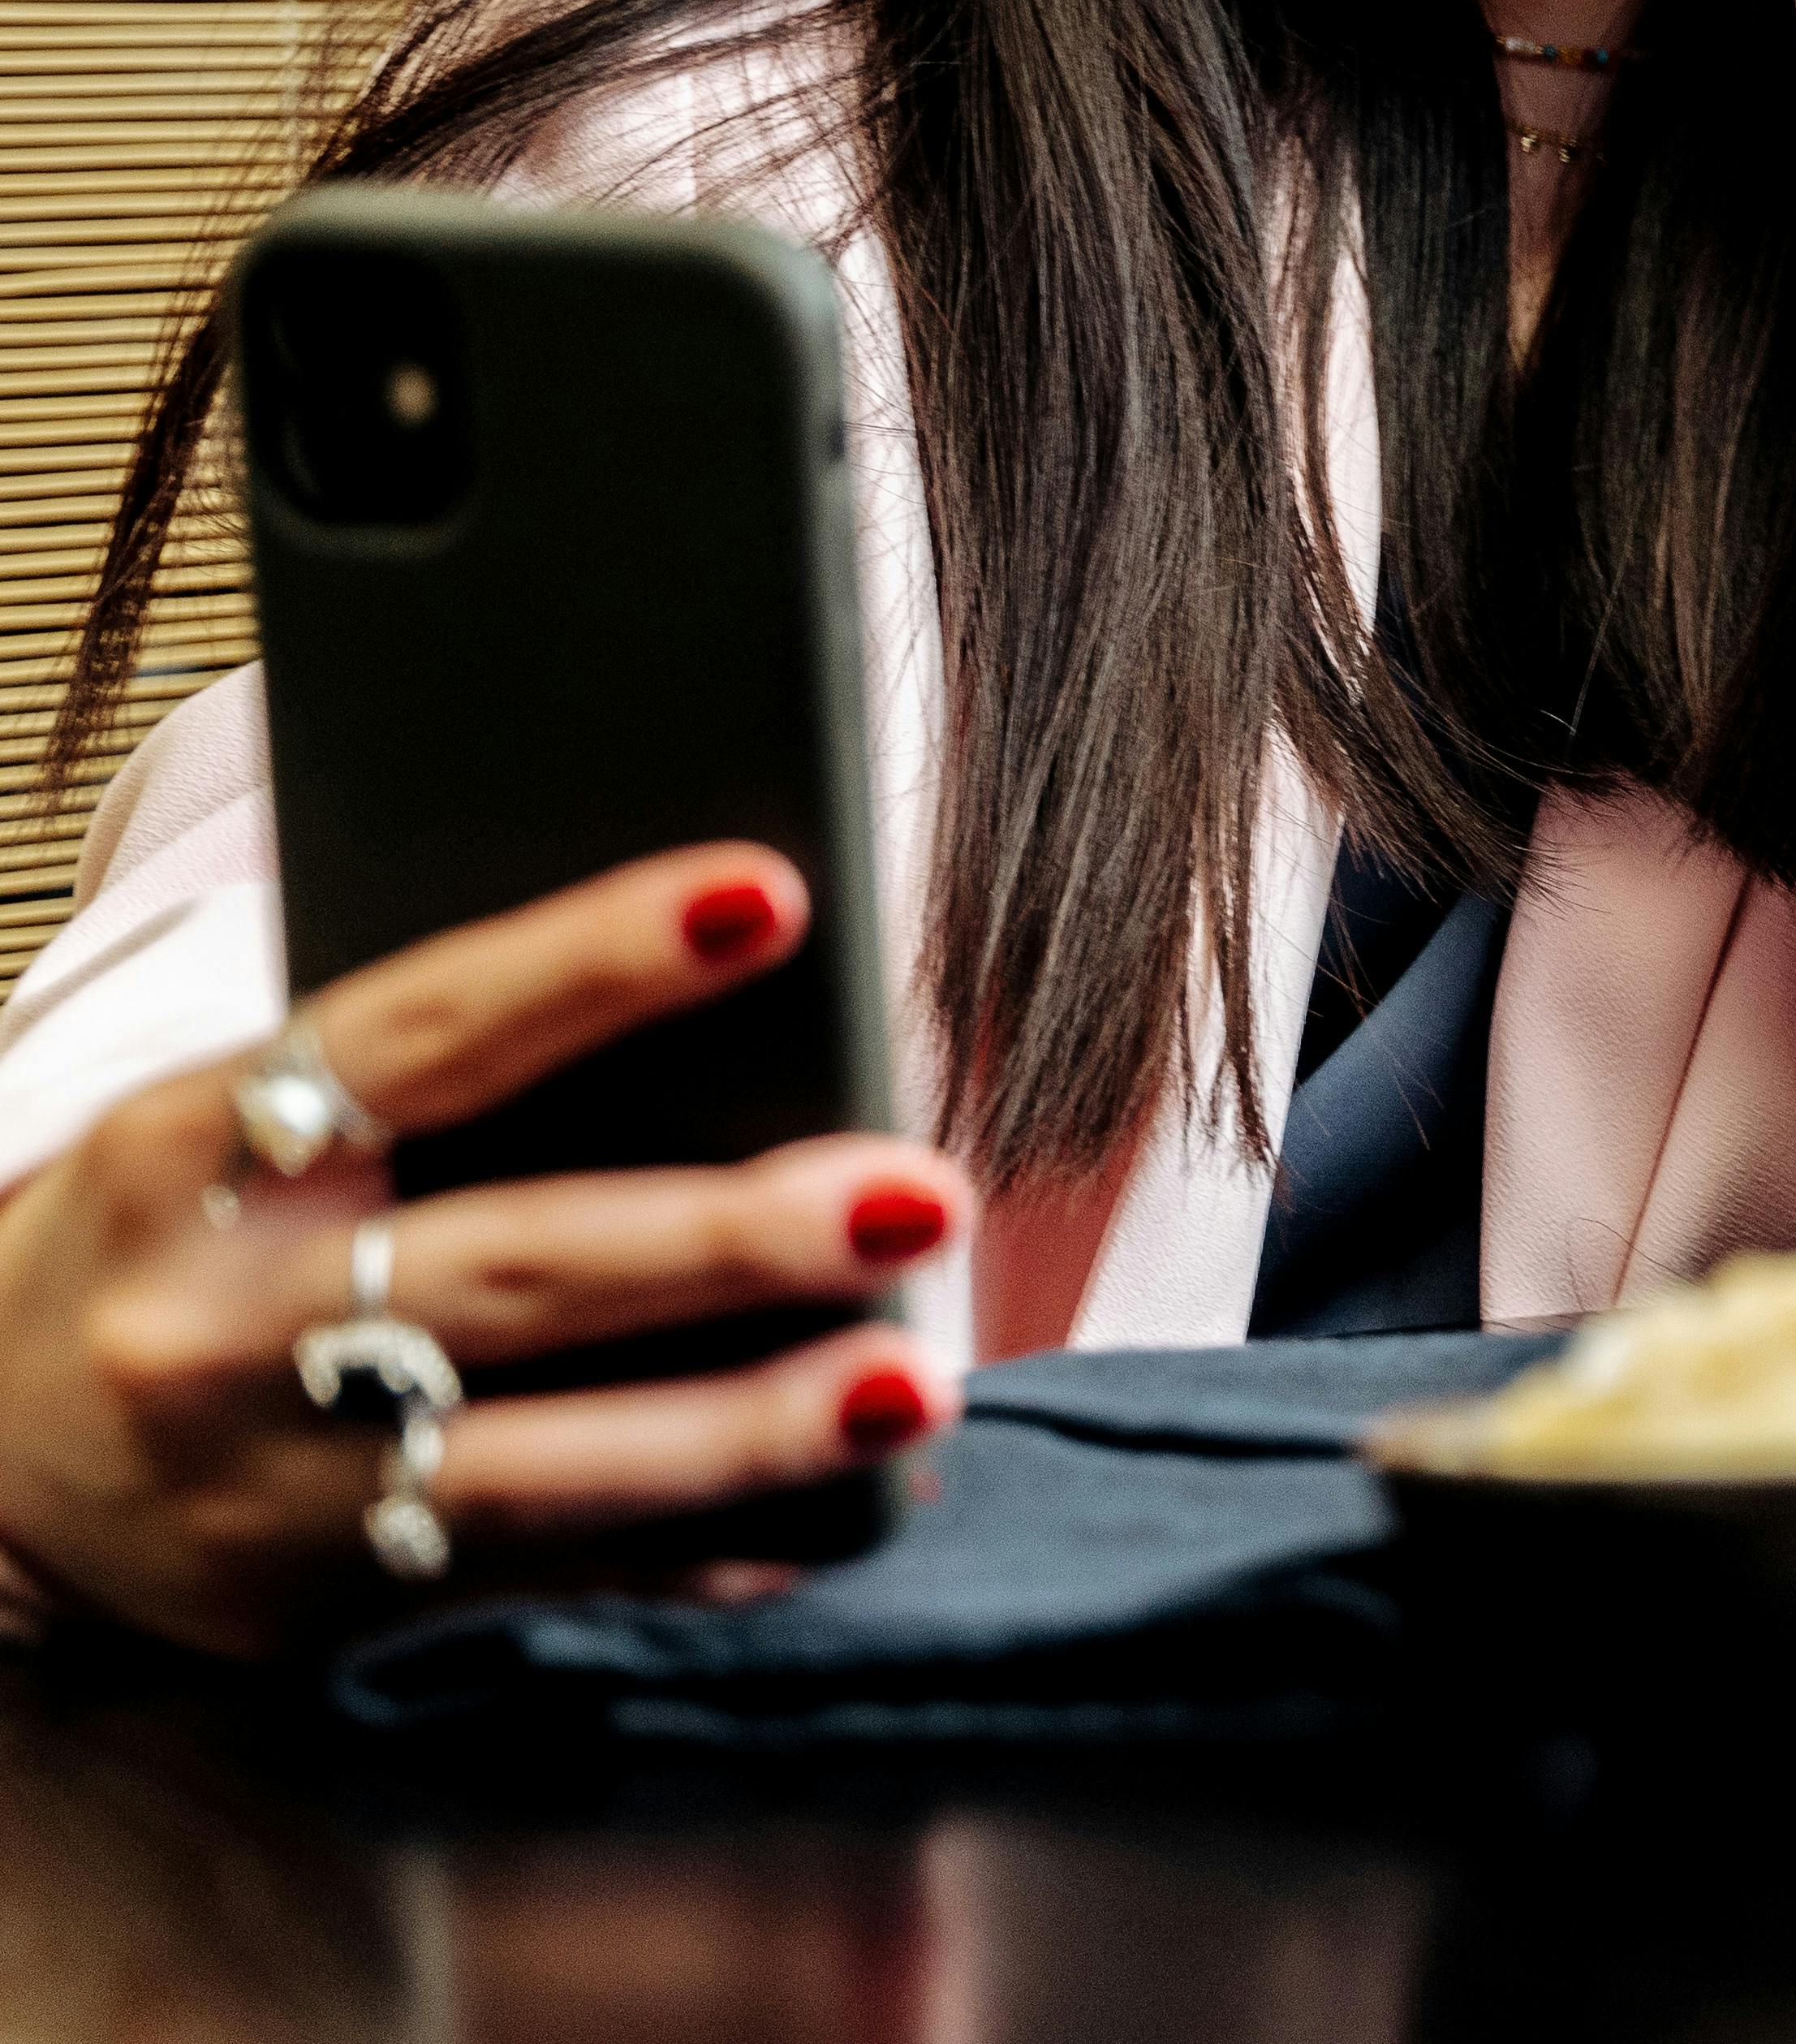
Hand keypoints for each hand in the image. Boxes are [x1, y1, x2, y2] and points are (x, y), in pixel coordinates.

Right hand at [0, 846, 966, 1654]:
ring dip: (748, 1428)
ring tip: (910, 1383)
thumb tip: (702, 1013)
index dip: (599, 956)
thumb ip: (423, 1078)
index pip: (426, 1028)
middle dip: (730, 1234)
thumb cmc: (172, 1233)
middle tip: (916, 1191)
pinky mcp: (325, 1608)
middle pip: (511, 1265)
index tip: (771, 895)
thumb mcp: (231, 1118)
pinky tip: (827, 1518)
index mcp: (198, 1148)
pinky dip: (694, 1552)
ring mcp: (275, 1488)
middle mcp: (227, 1324)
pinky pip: (543, 1582)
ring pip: (543, 1464)